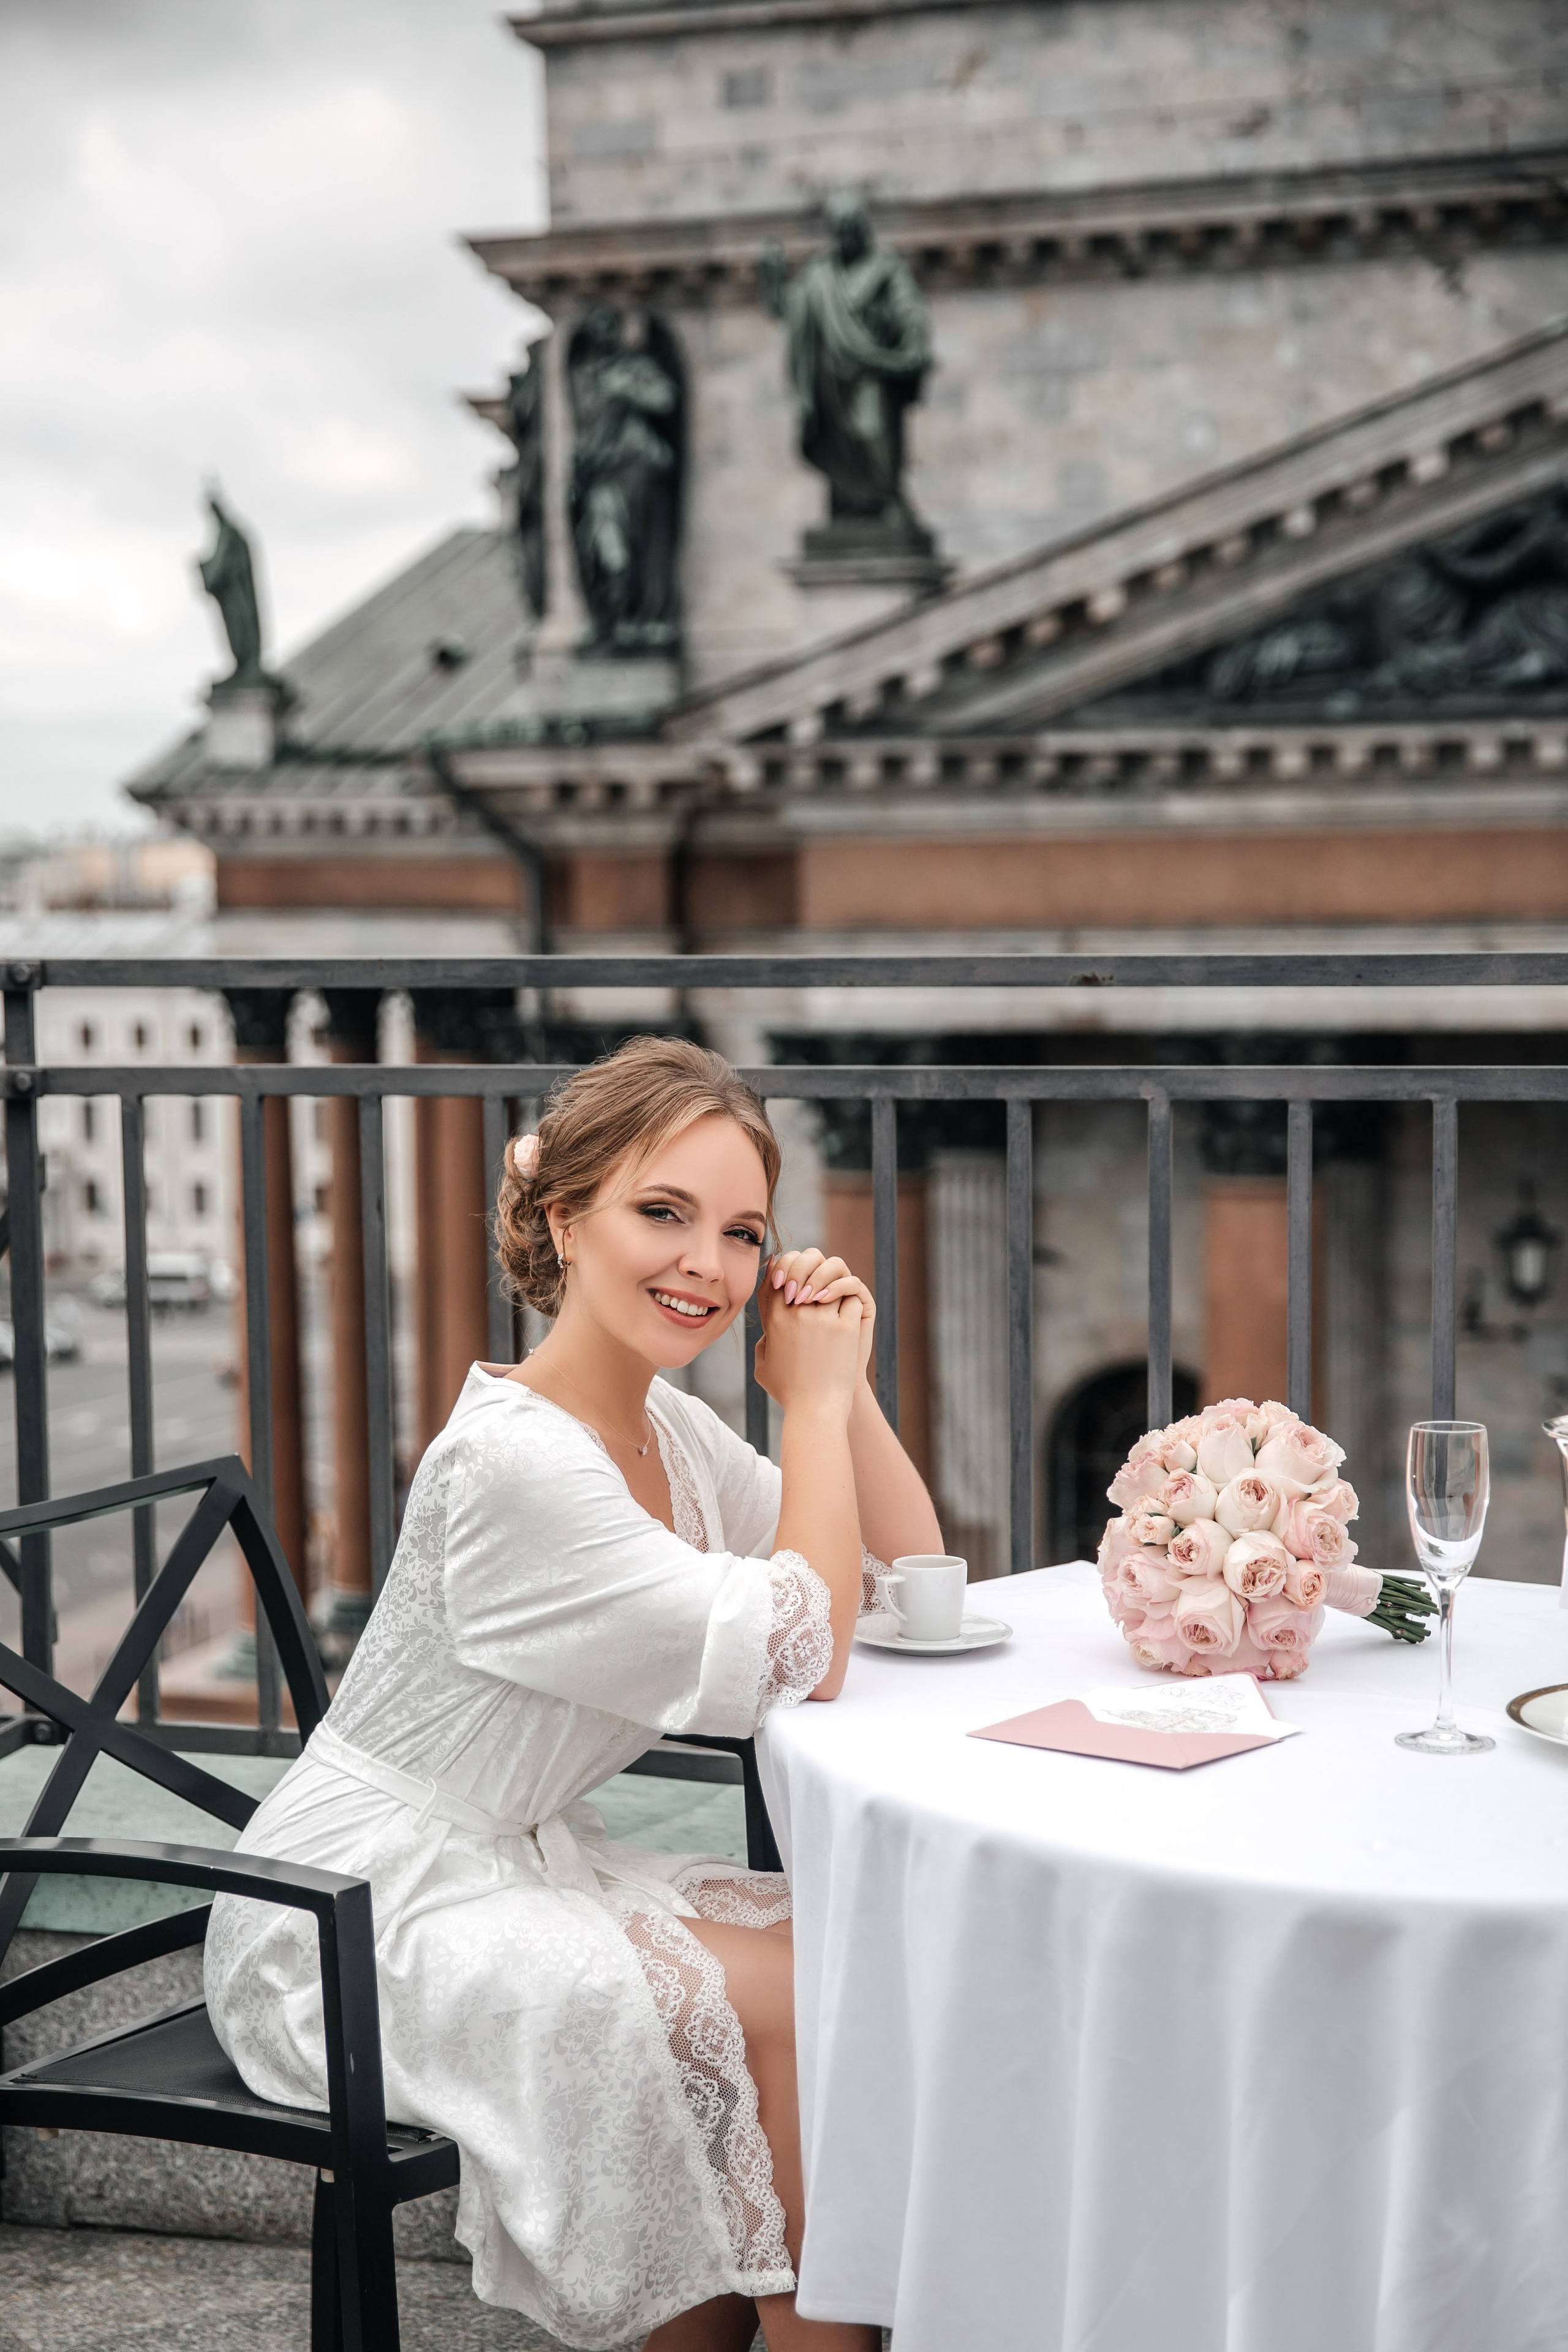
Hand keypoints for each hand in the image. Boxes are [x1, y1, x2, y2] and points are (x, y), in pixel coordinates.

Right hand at [758, 1249, 875, 1398]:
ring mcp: (821, 1319)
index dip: (786, 1267)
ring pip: (830, 1280)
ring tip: (836, 1293)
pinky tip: (850, 1309)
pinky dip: (851, 1299)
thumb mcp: (763, 1368)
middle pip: (803, 1269)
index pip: (778, 1277)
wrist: (815, 1410)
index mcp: (774, 1322)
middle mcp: (796, 1314)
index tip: (795, 1270)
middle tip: (819, 1274)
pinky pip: (851, 1297)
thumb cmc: (789, 1394)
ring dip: (833, 1284)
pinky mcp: (845, 1327)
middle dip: (811, 1267)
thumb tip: (767, 1335)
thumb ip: (762, 1346)